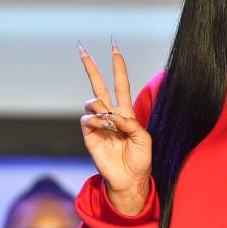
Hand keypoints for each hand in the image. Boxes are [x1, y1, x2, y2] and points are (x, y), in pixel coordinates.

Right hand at [77, 37, 151, 214]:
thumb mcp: (144, 139)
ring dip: (98, 105)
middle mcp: (111, 115)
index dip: (118, 67)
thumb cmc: (140, 158)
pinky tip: (100, 127)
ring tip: (105, 117)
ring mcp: (99, 124)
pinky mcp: (89, 136)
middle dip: (91, 67)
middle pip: (99, 86)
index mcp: (126, 112)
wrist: (130, 179)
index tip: (114, 48)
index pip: (121, 84)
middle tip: (82, 49)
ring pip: (92, 102)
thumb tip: (112, 116)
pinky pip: (87, 120)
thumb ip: (130, 124)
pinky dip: (94, 120)